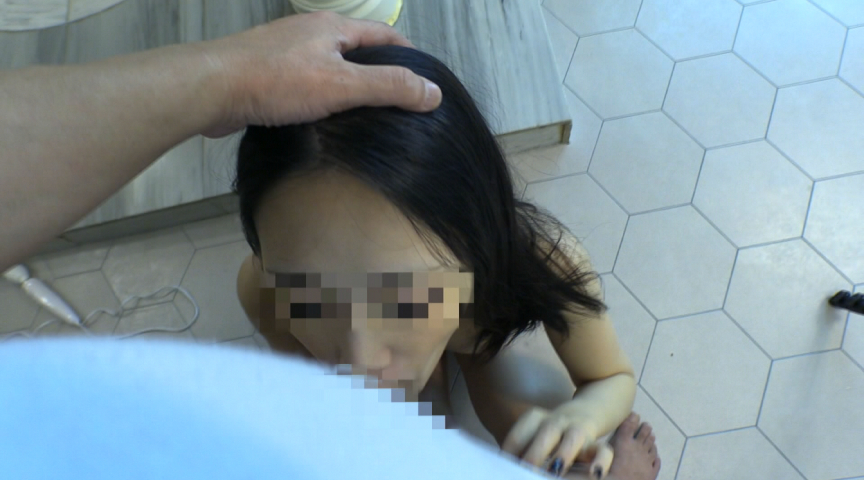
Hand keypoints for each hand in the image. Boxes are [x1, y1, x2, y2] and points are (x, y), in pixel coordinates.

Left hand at [196, 11, 442, 137]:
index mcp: (333, 28)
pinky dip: (321, 98)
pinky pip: (304, 83)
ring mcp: (285, 52)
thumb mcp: (343, 85)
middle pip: (357, 50)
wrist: (210, 89)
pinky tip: (322, 121)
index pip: (384, 36)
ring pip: (329, 67)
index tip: (423, 81)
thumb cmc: (276, 82)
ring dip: (348, 87)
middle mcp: (310, 33)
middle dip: (378, 72)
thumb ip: (389, 88)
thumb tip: (433, 93)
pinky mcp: (265, 75)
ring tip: (364, 116)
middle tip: (396, 103)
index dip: (408, 57)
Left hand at [502, 406, 612, 478]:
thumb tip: (507, 466)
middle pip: (547, 432)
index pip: (520, 432)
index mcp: (536, 419)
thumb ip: (523, 449)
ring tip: (555, 471)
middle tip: (526, 470)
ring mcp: (578, 430)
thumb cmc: (552, 433)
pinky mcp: (597, 443)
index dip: (511, 449)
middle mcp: (557, 422)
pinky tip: (595, 474)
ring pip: (574, 437)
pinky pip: (604, 450)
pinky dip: (601, 462)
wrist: (589, 410)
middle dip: (536, 453)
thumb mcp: (535, 435)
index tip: (505, 465)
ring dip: (564, 454)